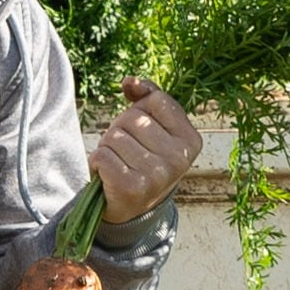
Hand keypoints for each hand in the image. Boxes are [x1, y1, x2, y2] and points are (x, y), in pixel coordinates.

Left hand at [87, 75, 198, 223]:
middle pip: (132, 117)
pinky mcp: (131, 188)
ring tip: (120, 165)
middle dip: (121, 130)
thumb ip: (147, 97)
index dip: (141, 110)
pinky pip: (102, 155)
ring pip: (114, 136)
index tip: (145, 134)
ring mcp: (157, 175)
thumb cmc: (142, 158)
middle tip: (128, 153)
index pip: (156, 100)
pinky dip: (98, 163)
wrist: (131, 208)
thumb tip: (129, 81)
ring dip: (108, 148)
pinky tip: (109, 177)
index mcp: (191, 141)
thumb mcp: (155, 127)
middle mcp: (179, 159)